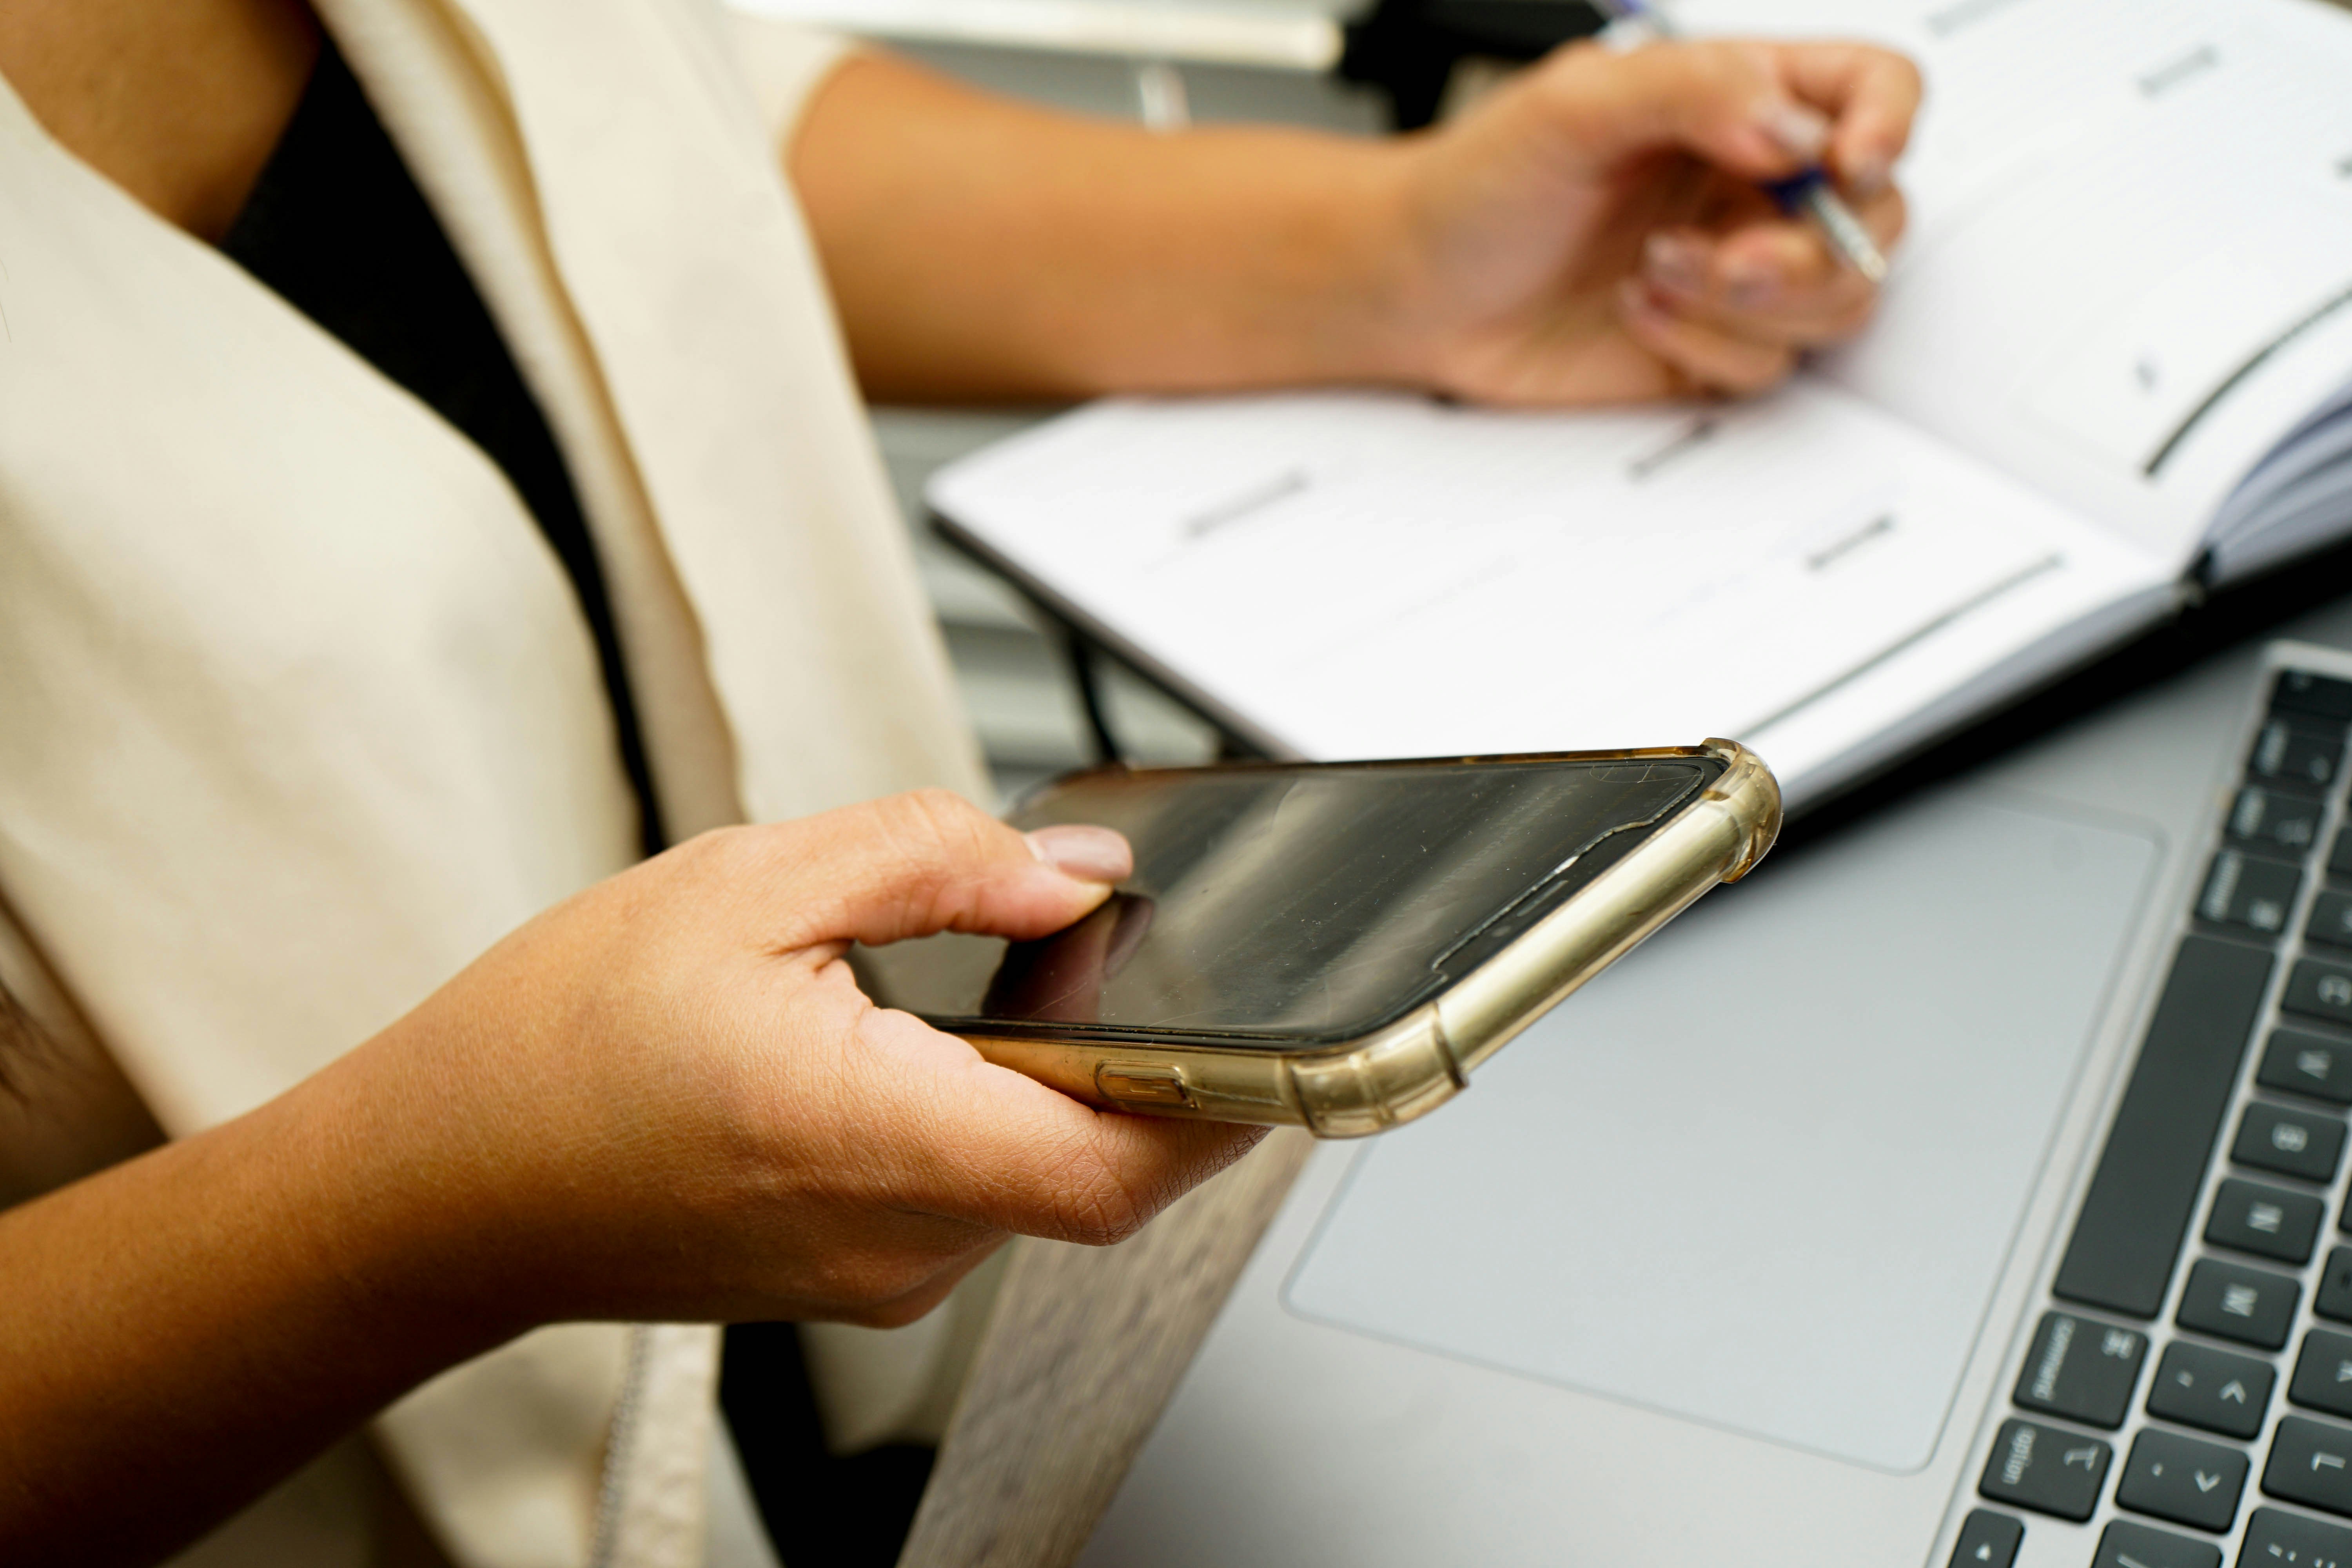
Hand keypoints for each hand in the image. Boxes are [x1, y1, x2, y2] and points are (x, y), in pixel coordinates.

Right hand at [324, 791, 1261, 1331]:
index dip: (1228, 1099)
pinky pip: (977, 1192)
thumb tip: (1070, 871)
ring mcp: (880, 1273)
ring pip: (1040, 1174)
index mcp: (871, 1137)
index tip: (1285, 1028)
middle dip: (1140, 1055)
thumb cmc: (554, 1045)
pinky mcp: (860, 1273)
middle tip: (1121, 949)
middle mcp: (895, 1238)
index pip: (1121, 1161)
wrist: (440, 1185)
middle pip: (1097, 1161)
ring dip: (1054, 1079)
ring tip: (994, 979)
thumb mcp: (748, 884)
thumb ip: (933, 857)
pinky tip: (931, 1041)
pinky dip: (993, 1113)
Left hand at [1388, 38, 1920, 402]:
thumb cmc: (1477, 184)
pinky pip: (1767, 364)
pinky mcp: (1710, 346)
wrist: (1415, 285)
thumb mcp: (1574, 103)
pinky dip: (1706, 345)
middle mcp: (1753, 185)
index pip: (1869, 89)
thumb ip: (1692, 89)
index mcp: (1740, 102)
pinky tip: (1638, 311)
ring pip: (1835, 303)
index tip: (1848, 162)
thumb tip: (1791, 127)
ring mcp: (1737, 269)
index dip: (1888, 123)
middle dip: (1812, 250)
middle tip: (1728, 256)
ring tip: (1656, 270)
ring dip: (1752, 301)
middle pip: (1876, 218)